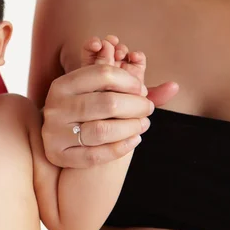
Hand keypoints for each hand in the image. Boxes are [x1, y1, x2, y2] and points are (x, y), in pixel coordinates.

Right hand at [42, 35, 177, 167]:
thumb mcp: (96, 91)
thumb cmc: (84, 110)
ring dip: (131, 128)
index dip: (130, 81)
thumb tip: (175, 87)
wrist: (56, 138)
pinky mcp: (58, 155)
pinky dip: (120, 148)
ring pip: (102, 130)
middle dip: (137, 106)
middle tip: (148, 110)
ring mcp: (54, 132)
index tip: (141, 90)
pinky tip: (133, 140)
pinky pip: (94, 155)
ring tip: (142, 124)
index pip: (103, 74)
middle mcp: (56, 106)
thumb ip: (129, 86)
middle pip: (107, 103)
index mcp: (63, 84)